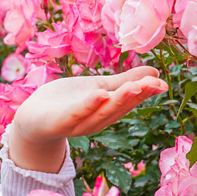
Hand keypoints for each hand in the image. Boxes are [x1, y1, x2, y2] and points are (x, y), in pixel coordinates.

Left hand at [8, 66, 167, 172]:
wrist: (34, 117)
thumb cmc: (68, 101)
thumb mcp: (100, 87)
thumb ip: (125, 81)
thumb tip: (156, 72)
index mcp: (108, 110)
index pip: (130, 100)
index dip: (146, 92)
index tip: (162, 83)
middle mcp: (97, 119)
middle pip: (119, 107)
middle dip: (137, 95)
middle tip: (154, 84)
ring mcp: (79, 123)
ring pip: (102, 112)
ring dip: (118, 100)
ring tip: (133, 87)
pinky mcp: (60, 122)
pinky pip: (76, 114)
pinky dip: (88, 105)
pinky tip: (99, 94)